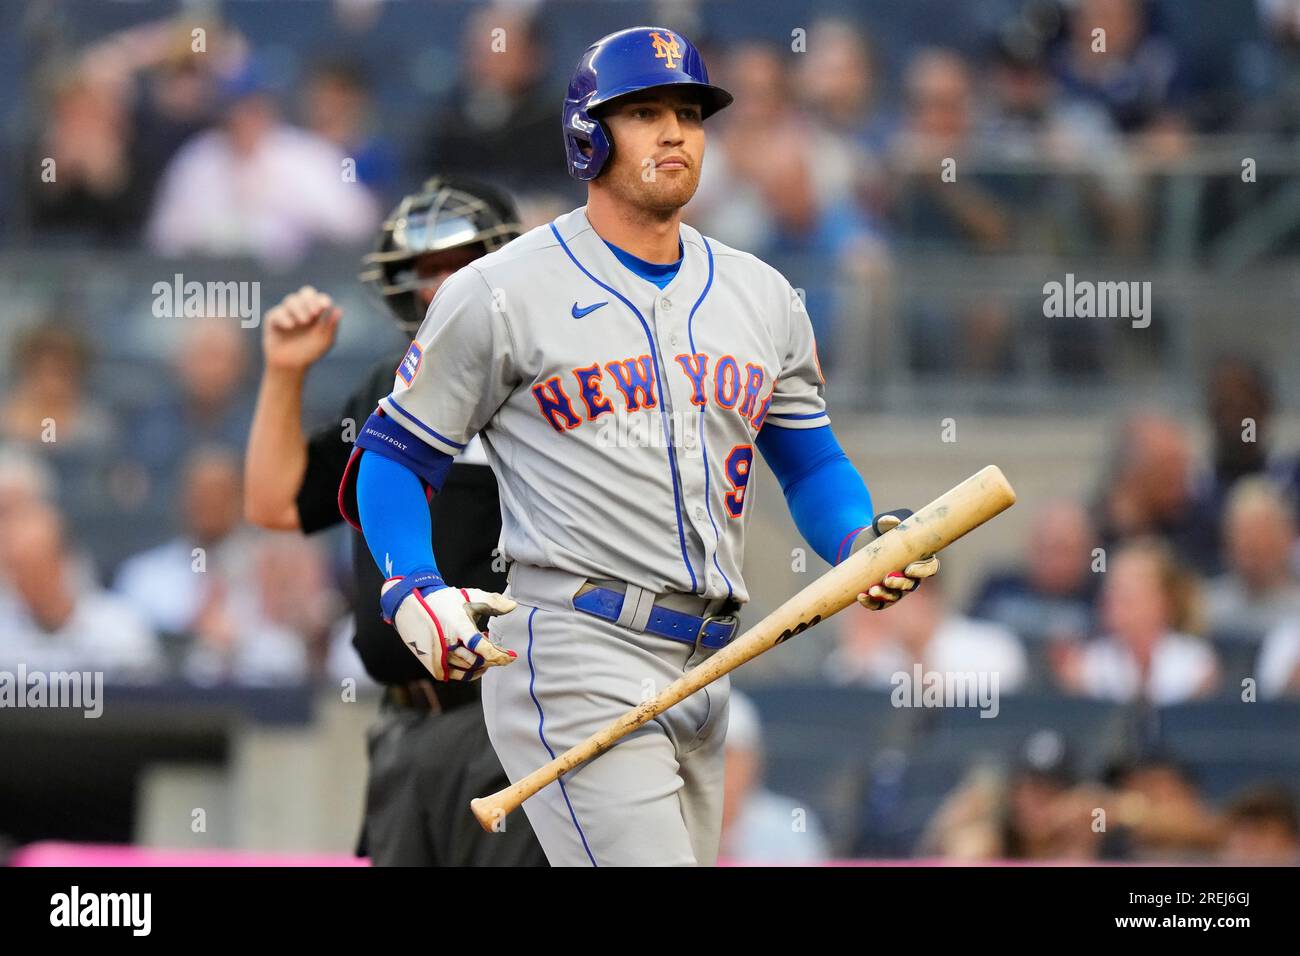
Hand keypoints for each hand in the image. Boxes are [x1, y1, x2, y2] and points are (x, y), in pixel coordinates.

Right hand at [263, 286, 341, 370]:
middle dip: (310, 299)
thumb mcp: (324, 341)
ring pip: (291, 300)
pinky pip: (277, 312)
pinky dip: (285, 317)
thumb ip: (331, 326)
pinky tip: (290, 326)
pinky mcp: (273, 318)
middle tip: (314, 313)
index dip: (322, 299)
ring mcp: (286, 312)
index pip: (320, 298)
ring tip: (304, 321)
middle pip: (306, 292)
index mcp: (316, 311)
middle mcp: (301, 308)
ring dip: (299, 308)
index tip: (325, 306)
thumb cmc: (309, 352)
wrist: (290, 365)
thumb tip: (339, 310)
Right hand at [380, 571, 517, 681]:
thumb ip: (492, 601)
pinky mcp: (434, 665)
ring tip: (487, 652)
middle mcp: (448, 645)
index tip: (512, 655)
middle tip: (502, 653)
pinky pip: (457, 676)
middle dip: (494, 659)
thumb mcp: (469, 595)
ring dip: (483, 664)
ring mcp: (439, 657)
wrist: (411, 604)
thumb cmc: (443, 600)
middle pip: (478, 661)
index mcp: (458, 627)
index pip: (482, 648)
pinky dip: (470, 673)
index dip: (500, 655)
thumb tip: (513, 606)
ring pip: (469, 669)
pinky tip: (477, 664)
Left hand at [856, 509, 939, 609]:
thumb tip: (892, 521)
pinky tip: (860, 596)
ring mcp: (897, 588)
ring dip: (884, 595)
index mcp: (919, 559)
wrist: (857, 545)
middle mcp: (911, 576)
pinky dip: (870, 602)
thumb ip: (886, 521)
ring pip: (895, 596)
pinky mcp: (881, 596)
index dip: (923, 570)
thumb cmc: (876, 534)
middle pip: (912, 585)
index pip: (930, 568)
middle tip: (887, 579)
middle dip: (900, 584)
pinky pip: (879, 604)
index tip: (910, 569)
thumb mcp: (880, 526)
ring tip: (871, 589)